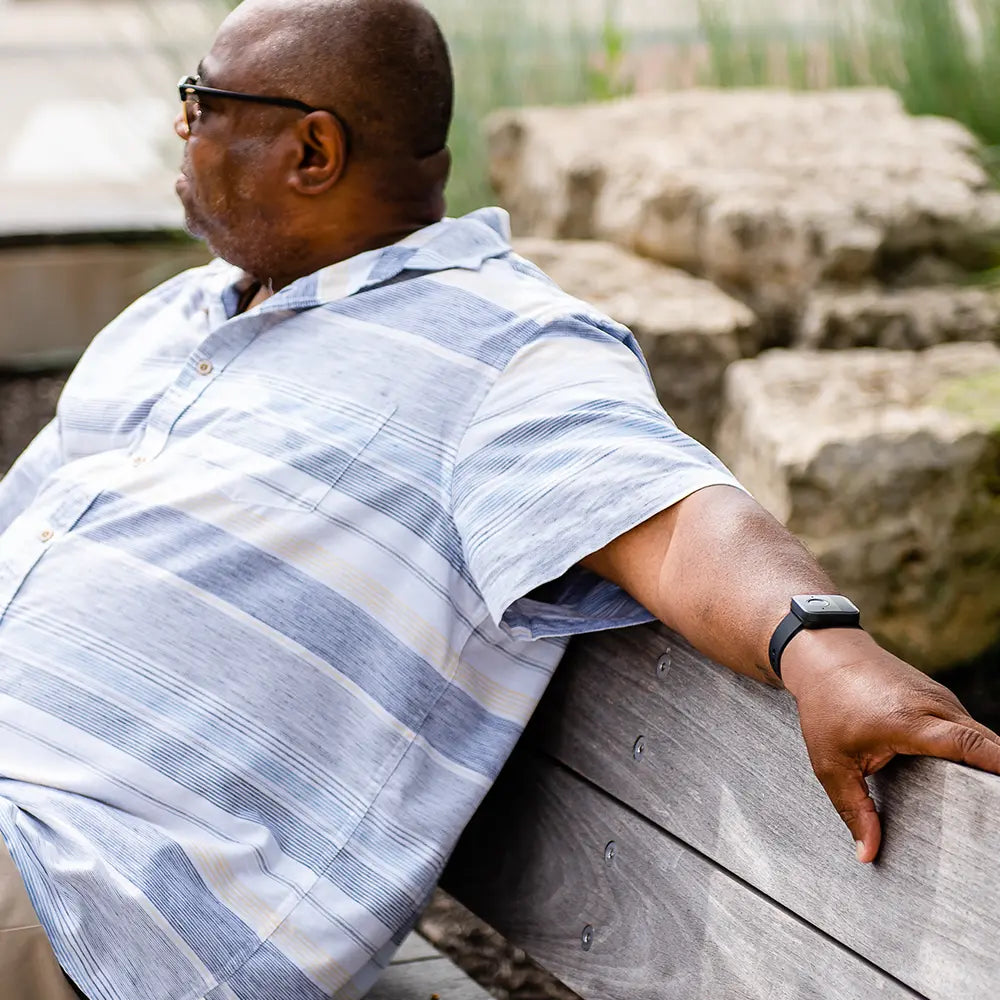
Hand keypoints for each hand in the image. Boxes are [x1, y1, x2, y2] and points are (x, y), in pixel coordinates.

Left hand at [781, 629, 999, 863]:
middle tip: (991, 816)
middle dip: (997, 776)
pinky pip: (969, 728)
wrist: (824, 654)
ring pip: (980, 737)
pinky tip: (973, 780)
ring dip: (990, 766)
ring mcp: (941, 698)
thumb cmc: (825, 707)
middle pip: (986, 744)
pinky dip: (977, 751)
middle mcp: (933, 706)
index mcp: (908, 722)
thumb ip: (853, 809)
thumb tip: (867, 854)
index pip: (968, 743)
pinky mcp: (941, 698)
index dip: (997, 765)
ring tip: (985, 804)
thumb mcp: (829, 762)